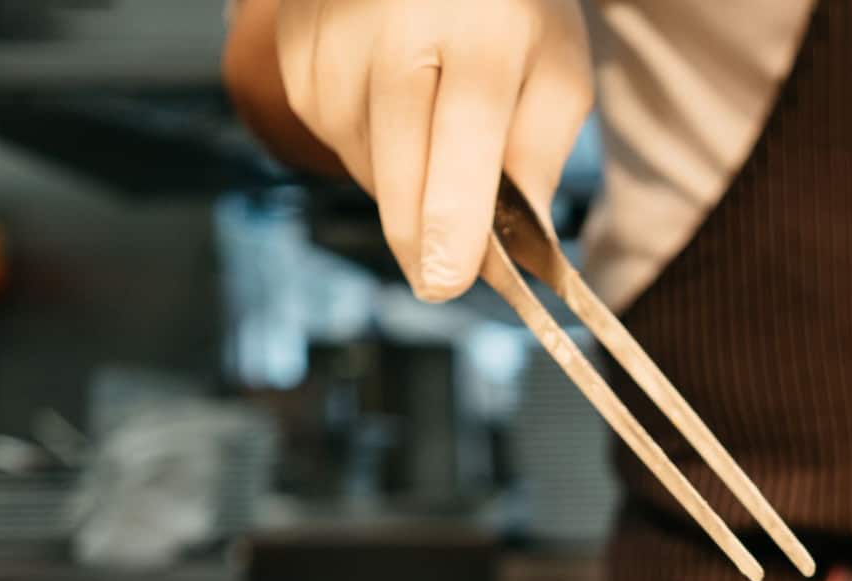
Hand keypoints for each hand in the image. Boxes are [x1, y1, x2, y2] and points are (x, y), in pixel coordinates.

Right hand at [274, 0, 592, 301]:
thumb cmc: (506, 8)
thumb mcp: (556, 70)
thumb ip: (541, 156)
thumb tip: (517, 249)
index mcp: (478, 36)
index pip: (459, 149)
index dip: (451, 226)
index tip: (446, 282)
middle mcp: (391, 36)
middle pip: (400, 178)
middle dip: (429, 238)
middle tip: (452, 267)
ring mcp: (332, 47)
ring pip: (367, 173)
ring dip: (406, 186)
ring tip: (437, 128)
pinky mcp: (295, 59)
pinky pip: (336, 144)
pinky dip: (372, 151)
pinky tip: (397, 109)